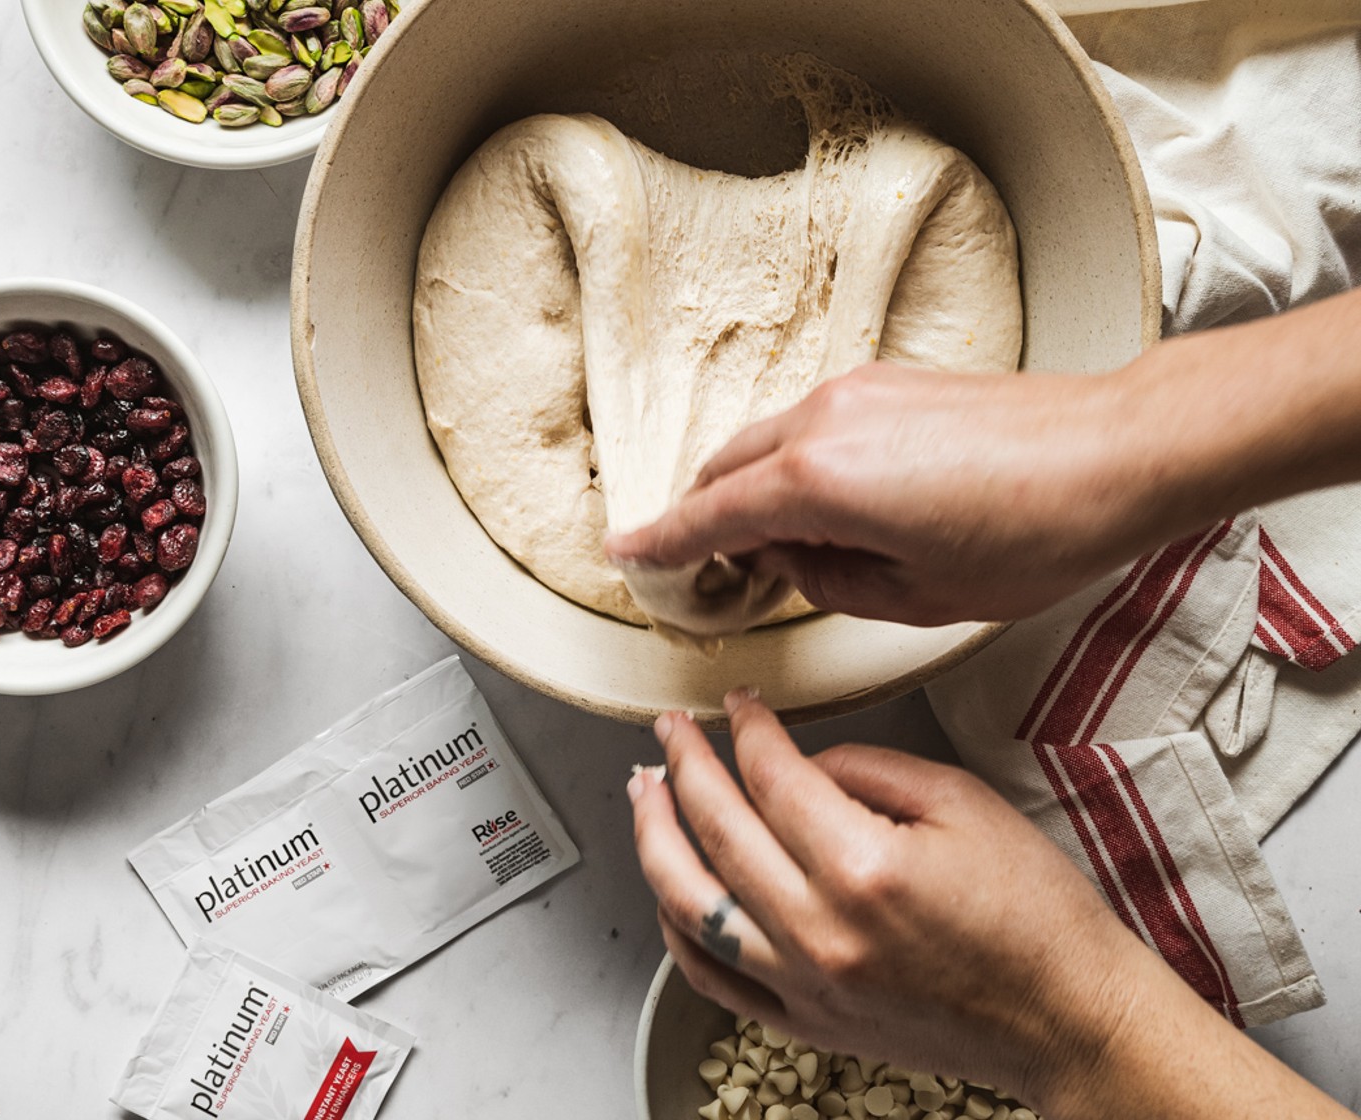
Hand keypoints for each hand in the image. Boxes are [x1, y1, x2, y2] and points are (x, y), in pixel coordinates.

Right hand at [609, 290, 1360, 626]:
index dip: (662, 543)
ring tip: (797, 550)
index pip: (711, 515)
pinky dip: (796, 466)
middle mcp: (825, 421)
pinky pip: (809, 426)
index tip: (628, 555)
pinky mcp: (888, 381)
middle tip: (720, 574)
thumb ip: (830, 581)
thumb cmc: (1035, 529)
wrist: (1117, 451)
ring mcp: (857, 391)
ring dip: (756, 492)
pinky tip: (838, 507)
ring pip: (766, 444)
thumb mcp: (918, 596)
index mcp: (820, 481)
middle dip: (708, 520)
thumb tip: (794, 562)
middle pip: (726, 470)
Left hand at [628, 689, 1136, 1103]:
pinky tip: (670, 891)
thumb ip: (867, 768)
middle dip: (683, 764)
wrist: (1067, 1018)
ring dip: (655, 840)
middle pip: (717, 829)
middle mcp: (822, 930)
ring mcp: (806, 983)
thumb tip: (798, 764)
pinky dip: (677, 930)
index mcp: (865, 866)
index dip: (747, 727)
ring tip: (644, 795)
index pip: (773, 775)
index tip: (740, 702)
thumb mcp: (962, 802)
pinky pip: (712, 976)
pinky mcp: (807, 1022)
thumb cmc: (1034, 913)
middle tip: (670, 729)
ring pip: (691, 904)